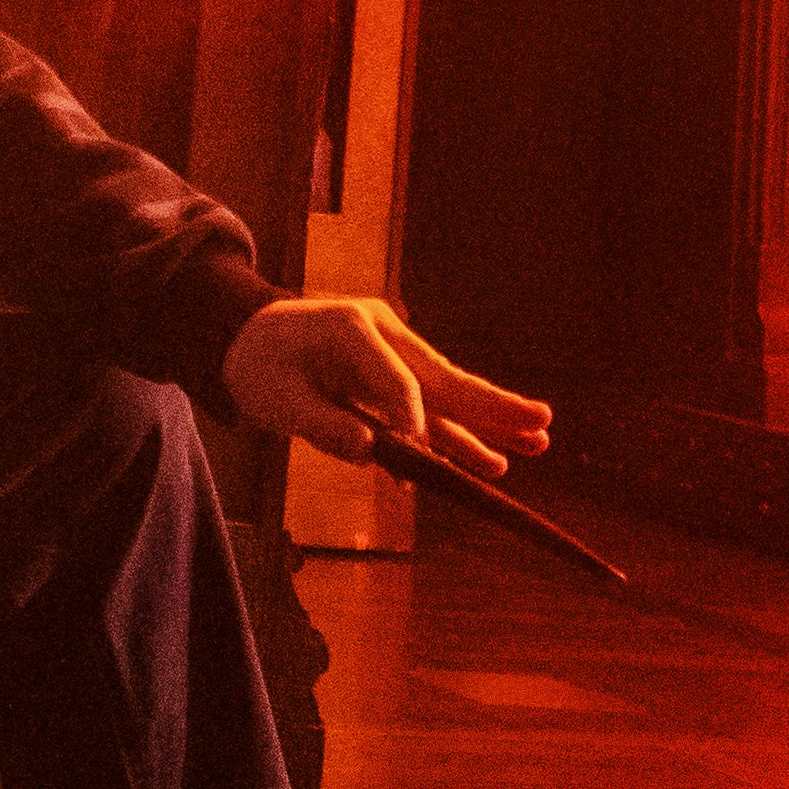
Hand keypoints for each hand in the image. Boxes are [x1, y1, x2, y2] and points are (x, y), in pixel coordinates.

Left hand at [223, 294, 549, 479]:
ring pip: (446, 394)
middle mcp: (384, 335)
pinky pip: (430, 408)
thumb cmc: (258, 365)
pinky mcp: (392, 375)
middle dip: (492, 407)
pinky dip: (457, 434)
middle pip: (444, 379)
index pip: (396, 381)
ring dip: (489, 422)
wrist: (246, 337)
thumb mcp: (275, 398)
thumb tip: (370, 452)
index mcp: (353, 329)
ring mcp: (392, 353)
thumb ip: (321, 424)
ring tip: (537, 442)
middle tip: (542, 423)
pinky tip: (491, 459)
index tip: (421, 455)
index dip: (413, 419)